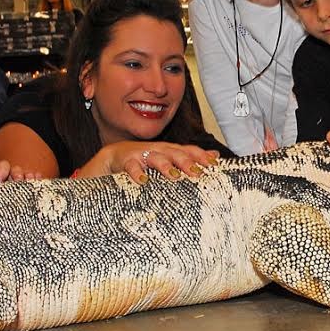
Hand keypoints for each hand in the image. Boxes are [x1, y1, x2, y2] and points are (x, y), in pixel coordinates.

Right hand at [74, 141, 220, 183]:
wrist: (114, 156)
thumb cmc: (146, 160)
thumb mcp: (169, 158)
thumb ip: (190, 157)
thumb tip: (215, 156)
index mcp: (171, 151)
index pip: (189, 150)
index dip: (201, 156)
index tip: (214, 165)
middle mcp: (159, 150)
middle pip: (175, 153)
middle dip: (187, 162)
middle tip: (198, 173)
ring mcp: (143, 154)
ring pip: (156, 157)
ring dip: (165, 165)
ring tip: (174, 176)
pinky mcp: (126, 161)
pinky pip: (132, 167)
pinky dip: (137, 173)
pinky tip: (142, 181)